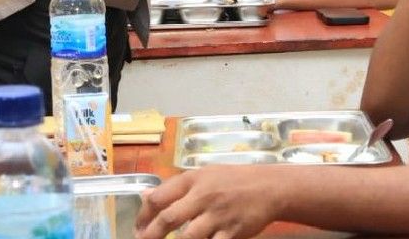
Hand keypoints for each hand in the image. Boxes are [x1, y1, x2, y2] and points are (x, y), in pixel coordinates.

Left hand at [136, 167, 280, 238]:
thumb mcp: (204, 175)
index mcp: (194, 180)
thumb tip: (146, 196)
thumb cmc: (234, 180)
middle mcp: (203, 196)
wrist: (270, 187)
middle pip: (168, 219)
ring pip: (188, 238)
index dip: (143, 216)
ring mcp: (218, 216)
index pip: (159, 197)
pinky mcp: (232, 233)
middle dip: (151, 235)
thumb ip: (175, 187)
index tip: (138, 228)